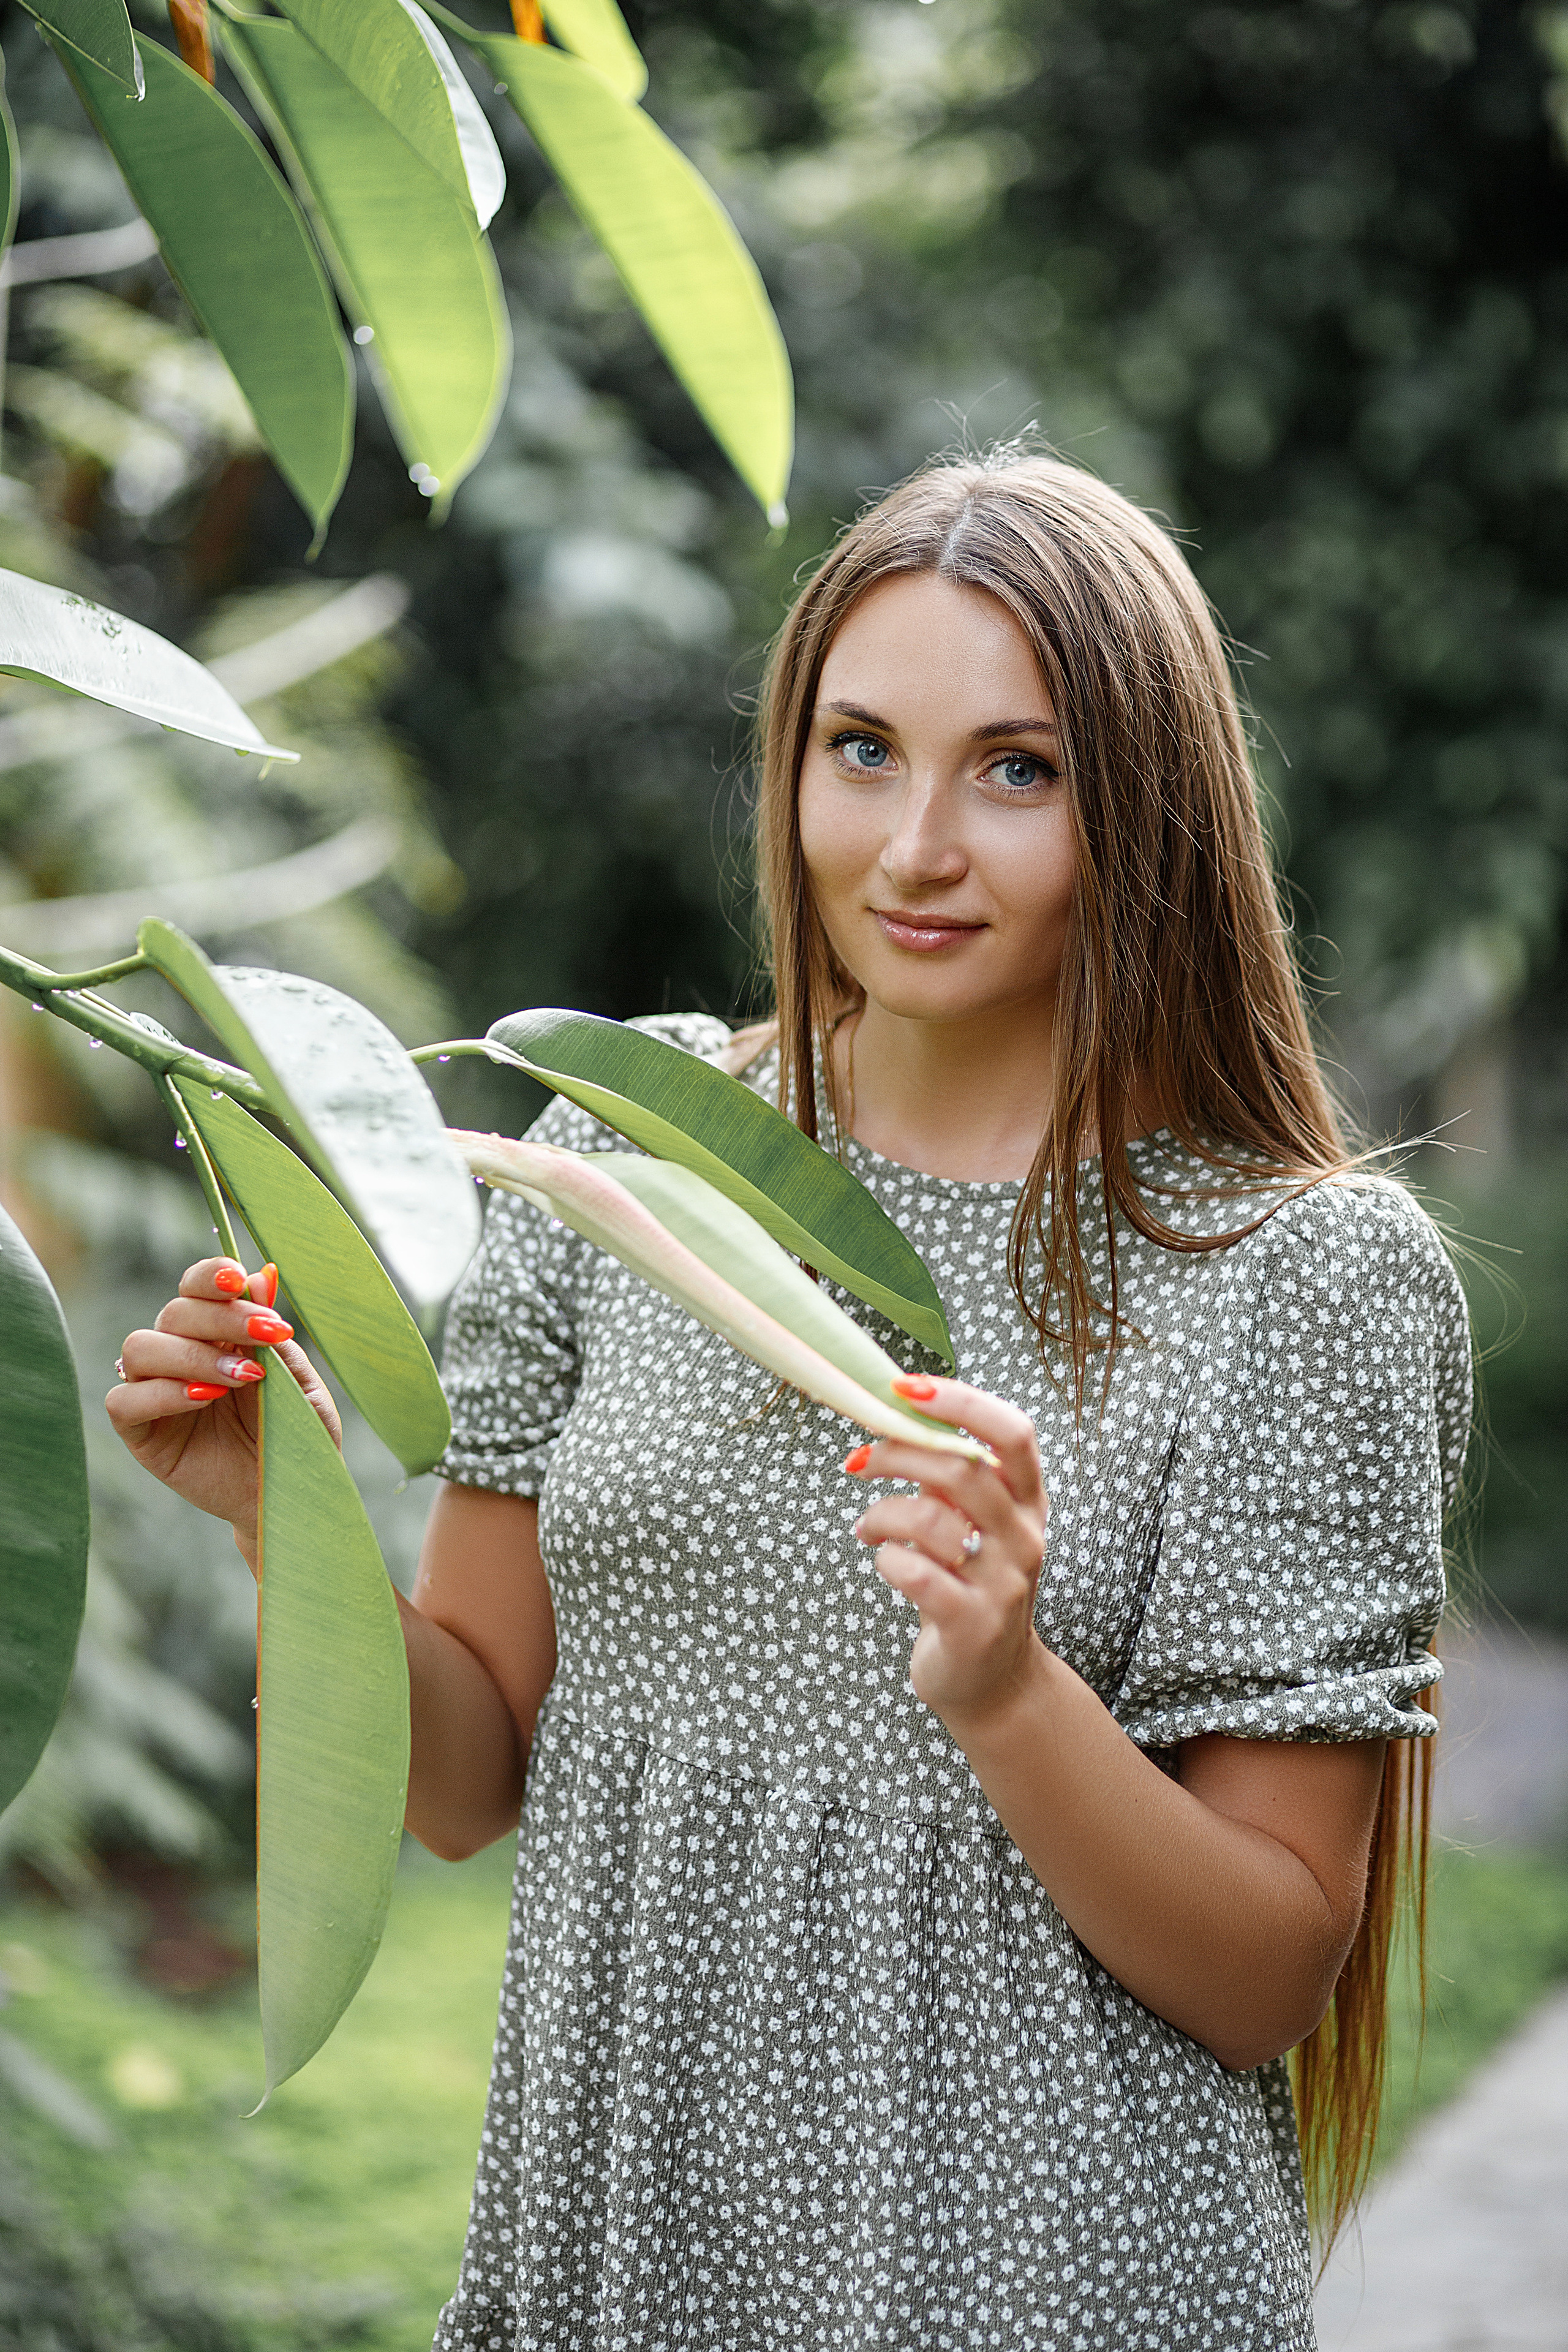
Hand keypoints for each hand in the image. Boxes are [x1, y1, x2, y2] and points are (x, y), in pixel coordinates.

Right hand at [106, 1257, 340, 1557]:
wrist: (290, 1495)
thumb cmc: (297, 1437)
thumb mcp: (300, 1384)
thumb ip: (275, 1337)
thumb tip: (260, 1275)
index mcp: (217, 1335)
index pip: (196, 1288)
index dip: (209, 1276)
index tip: (237, 1279)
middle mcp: (179, 1355)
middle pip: (173, 1311)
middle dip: (220, 1317)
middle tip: (266, 1334)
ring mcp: (155, 1393)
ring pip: (140, 1348)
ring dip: (193, 1355)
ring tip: (242, 1378)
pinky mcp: (141, 1433)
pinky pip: (125, 1400)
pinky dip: (163, 1393)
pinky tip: (206, 1399)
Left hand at [844, 1375, 1048, 1728]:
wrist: (993, 1683)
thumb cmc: (970, 1585)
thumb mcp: (972, 1524)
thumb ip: (949, 1475)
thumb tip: (897, 1414)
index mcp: (1028, 1502)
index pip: (1013, 1433)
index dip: (961, 1402)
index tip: (906, 1387)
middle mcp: (1024, 1538)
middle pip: (962, 1469)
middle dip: (896, 1453)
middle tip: (858, 1459)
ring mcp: (1002, 1584)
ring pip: (929, 1520)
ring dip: (880, 1515)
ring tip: (866, 1528)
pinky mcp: (972, 1625)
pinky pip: (915, 1573)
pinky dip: (886, 1560)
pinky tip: (884, 1562)